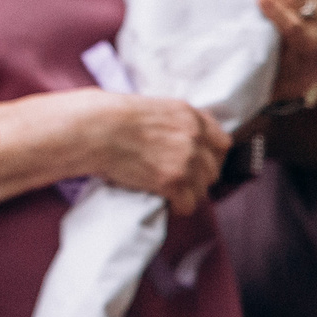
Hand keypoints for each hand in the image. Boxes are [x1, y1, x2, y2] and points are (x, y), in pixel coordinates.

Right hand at [93, 95, 229, 215]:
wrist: (95, 129)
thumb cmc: (111, 117)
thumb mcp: (153, 108)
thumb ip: (175, 123)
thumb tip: (180, 140)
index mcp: (190, 116)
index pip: (222, 143)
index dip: (212, 157)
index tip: (201, 165)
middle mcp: (194, 137)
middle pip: (213, 169)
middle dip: (199, 178)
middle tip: (181, 183)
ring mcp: (185, 159)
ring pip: (203, 189)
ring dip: (188, 194)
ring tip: (171, 194)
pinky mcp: (172, 180)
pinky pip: (188, 204)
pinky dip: (177, 207)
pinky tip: (166, 202)